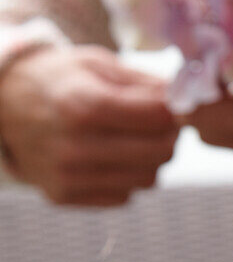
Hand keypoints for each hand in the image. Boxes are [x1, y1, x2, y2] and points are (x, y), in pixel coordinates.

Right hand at [0, 45, 176, 204]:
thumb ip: (144, 84)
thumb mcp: (97, 64)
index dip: (176, 111)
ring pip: (147, 179)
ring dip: (152, 160)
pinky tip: (111, 157)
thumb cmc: (59, 79)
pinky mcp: (64, 195)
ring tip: (136, 139)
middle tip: (162, 124)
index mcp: (85, 105)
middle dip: (171, 136)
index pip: (159, 118)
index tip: (174, 105)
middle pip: (160, 153)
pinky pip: (123, 196)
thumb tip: (186, 100)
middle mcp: (75, 146)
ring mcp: (68, 176)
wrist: (2, 104)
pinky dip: (127, 178)